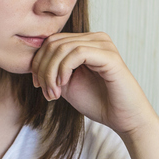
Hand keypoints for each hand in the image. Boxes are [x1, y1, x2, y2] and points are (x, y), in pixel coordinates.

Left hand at [31, 32, 158, 137]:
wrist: (124, 119)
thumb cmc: (99, 102)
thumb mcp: (68, 84)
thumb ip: (54, 70)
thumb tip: (34, 62)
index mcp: (87, 42)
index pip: (52, 41)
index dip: (39, 62)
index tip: (38, 86)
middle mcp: (96, 39)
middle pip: (54, 42)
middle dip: (43, 68)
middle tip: (46, 92)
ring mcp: (104, 45)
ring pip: (62, 48)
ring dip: (51, 73)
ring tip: (54, 94)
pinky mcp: (109, 56)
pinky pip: (77, 53)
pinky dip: (63, 70)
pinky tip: (63, 85)